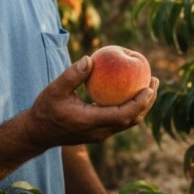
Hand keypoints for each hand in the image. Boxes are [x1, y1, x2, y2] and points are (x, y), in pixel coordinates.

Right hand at [23, 56, 158, 149]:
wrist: (38, 132)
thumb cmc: (46, 108)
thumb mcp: (55, 89)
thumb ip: (72, 75)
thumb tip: (90, 59)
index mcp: (90, 122)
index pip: (122, 115)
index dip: (139, 103)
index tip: (149, 87)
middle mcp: (99, 132)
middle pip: (132, 120)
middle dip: (147, 102)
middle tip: (154, 81)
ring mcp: (100, 134)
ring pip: (128, 122)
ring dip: (141, 106)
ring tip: (149, 87)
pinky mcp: (99, 132)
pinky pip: (120, 121)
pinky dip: (130, 107)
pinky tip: (131, 91)